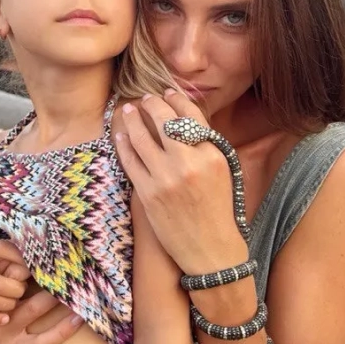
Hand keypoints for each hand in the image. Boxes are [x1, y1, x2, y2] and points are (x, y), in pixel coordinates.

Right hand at [0, 239, 29, 325]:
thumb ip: (5, 252)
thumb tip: (36, 257)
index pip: (7, 251)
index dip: (24, 262)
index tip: (33, 270)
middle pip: (3, 285)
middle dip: (17, 291)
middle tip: (20, 291)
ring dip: (9, 305)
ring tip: (12, 303)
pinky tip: (4, 318)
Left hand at [115, 90, 246, 275]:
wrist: (210, 251)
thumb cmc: (218, 210)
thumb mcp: (223, 172)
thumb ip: (205, 145)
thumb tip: (182, 117)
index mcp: (212, 156)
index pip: (191, 116)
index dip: (177, 99)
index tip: (168, 92)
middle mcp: (189, 164)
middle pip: (165, 120)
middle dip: (152, 104)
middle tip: (145, 97)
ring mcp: (165, 178)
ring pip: (142, 137)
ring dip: (133, 119)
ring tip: (129, 110)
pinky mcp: (147, 194)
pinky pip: (130, 161)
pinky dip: (123, 144)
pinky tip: (121, 135)